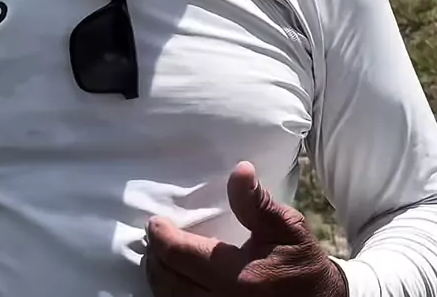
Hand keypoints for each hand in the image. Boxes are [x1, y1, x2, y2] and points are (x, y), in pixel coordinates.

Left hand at [146, 161, 347, 296]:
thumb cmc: (301, 261)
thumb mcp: (286, 225)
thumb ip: (256, 201)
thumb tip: (240, 170)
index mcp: (239, 278)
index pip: (183, 256)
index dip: (162, 237)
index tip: (154, 223)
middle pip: (170, 284)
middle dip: (156, 259)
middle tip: (154, 238)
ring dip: (160, 280)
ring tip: (159, 257)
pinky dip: (174, 295)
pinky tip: (174, 280)